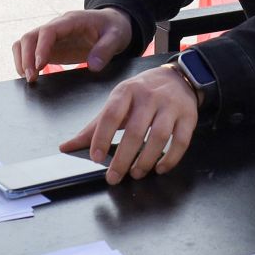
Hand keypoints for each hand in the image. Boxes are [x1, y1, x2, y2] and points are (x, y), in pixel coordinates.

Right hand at [12, 8, 133, 82]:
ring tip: (29, 79)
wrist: (111, 24)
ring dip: (22, 60)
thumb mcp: (117, 37)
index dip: (41, 47)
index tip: (39, 65)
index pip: (48, 30)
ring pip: (24, 42)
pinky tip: (31, 76)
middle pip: (30, 36)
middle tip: (32, 79)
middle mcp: (56, 26)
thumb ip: (106, 50)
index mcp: (71, 21)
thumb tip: (93, 66)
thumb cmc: (113, 28)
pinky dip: (24, 62)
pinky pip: (29, 51)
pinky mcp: (49, 47)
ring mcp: (50, 37)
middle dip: (26, 57)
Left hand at [61, 64, 198, 183]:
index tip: (96, 158)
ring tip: (136, 173)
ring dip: (146, 160)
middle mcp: (149, 97)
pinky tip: (159, 168)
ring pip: (159, 137)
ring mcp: (170, 107)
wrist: (178, 78)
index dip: (102, 137)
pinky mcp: (188, 117)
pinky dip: (170, 159)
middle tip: (114, 177)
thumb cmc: (142, 93)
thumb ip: (94, 126)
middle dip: (123, 158)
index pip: (111, 115)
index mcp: (126, 92)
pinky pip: (181, 141)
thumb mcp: (117, 102)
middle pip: (136, 131)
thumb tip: (66, 147)